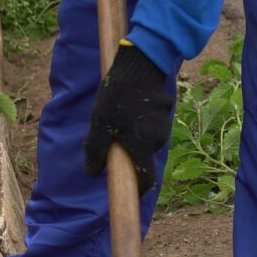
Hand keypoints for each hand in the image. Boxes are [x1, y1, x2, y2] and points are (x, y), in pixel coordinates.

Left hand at [86, 42, 175, 187]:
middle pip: (143, 156)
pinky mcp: (165, 110)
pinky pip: (151, 124)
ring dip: (134, 135)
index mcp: (142, 147)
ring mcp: (163, 124)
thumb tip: (92, 173)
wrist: (139, 65)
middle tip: (110, 138)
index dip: (139, 190)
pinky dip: (141, 122)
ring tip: (117, 116)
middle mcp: (157, 139)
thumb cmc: (116, 98)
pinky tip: (129, 105)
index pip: (147, 180)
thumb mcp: (99, 125)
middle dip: (129, 153)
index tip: (130, 192)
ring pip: (146, 138)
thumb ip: (95, 151)